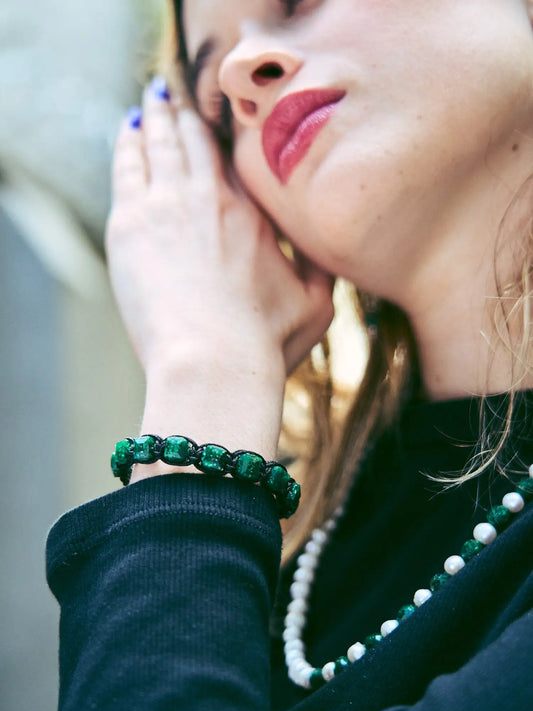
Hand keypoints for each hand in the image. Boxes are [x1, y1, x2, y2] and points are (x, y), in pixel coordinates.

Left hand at [105, 79, 333, 459]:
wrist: (213, 363)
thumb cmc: (265, 343)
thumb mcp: (317, 306)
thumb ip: (320, 268)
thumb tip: (326, 244)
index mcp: (255, 215)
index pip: (238, 160)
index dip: (227, 136)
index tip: (220, 123)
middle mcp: (212, 198)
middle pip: (196, 141)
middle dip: (186, 114)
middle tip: (178, 94)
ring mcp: (168, 205)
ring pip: (160, 144)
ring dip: (156, 117)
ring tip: (153, 98)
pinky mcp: (131, 224)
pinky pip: (127, 167)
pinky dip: (129, 144)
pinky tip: (128, 130)